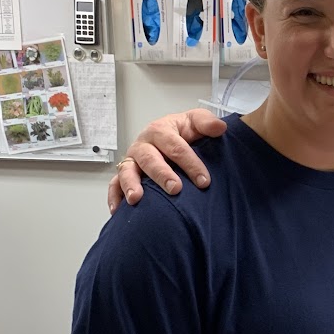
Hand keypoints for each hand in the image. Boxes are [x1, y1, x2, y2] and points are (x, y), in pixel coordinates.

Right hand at [107, 108, 224, 212]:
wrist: (168, 139)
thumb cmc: (182, 132)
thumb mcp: (195, 122)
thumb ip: (207, 123)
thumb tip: (219, 127)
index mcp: (160, 130)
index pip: (175, 146)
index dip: (190, 163)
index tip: (204, 181)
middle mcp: (143, 145)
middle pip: (149, 159)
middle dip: (162, 174)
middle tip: (175, 189)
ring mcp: (132, 161)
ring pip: (127, 171)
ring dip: (131, 184)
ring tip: (137, 198)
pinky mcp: (124, 175)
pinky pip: (114, 185)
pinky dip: (115, 197)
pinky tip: (118, 211)